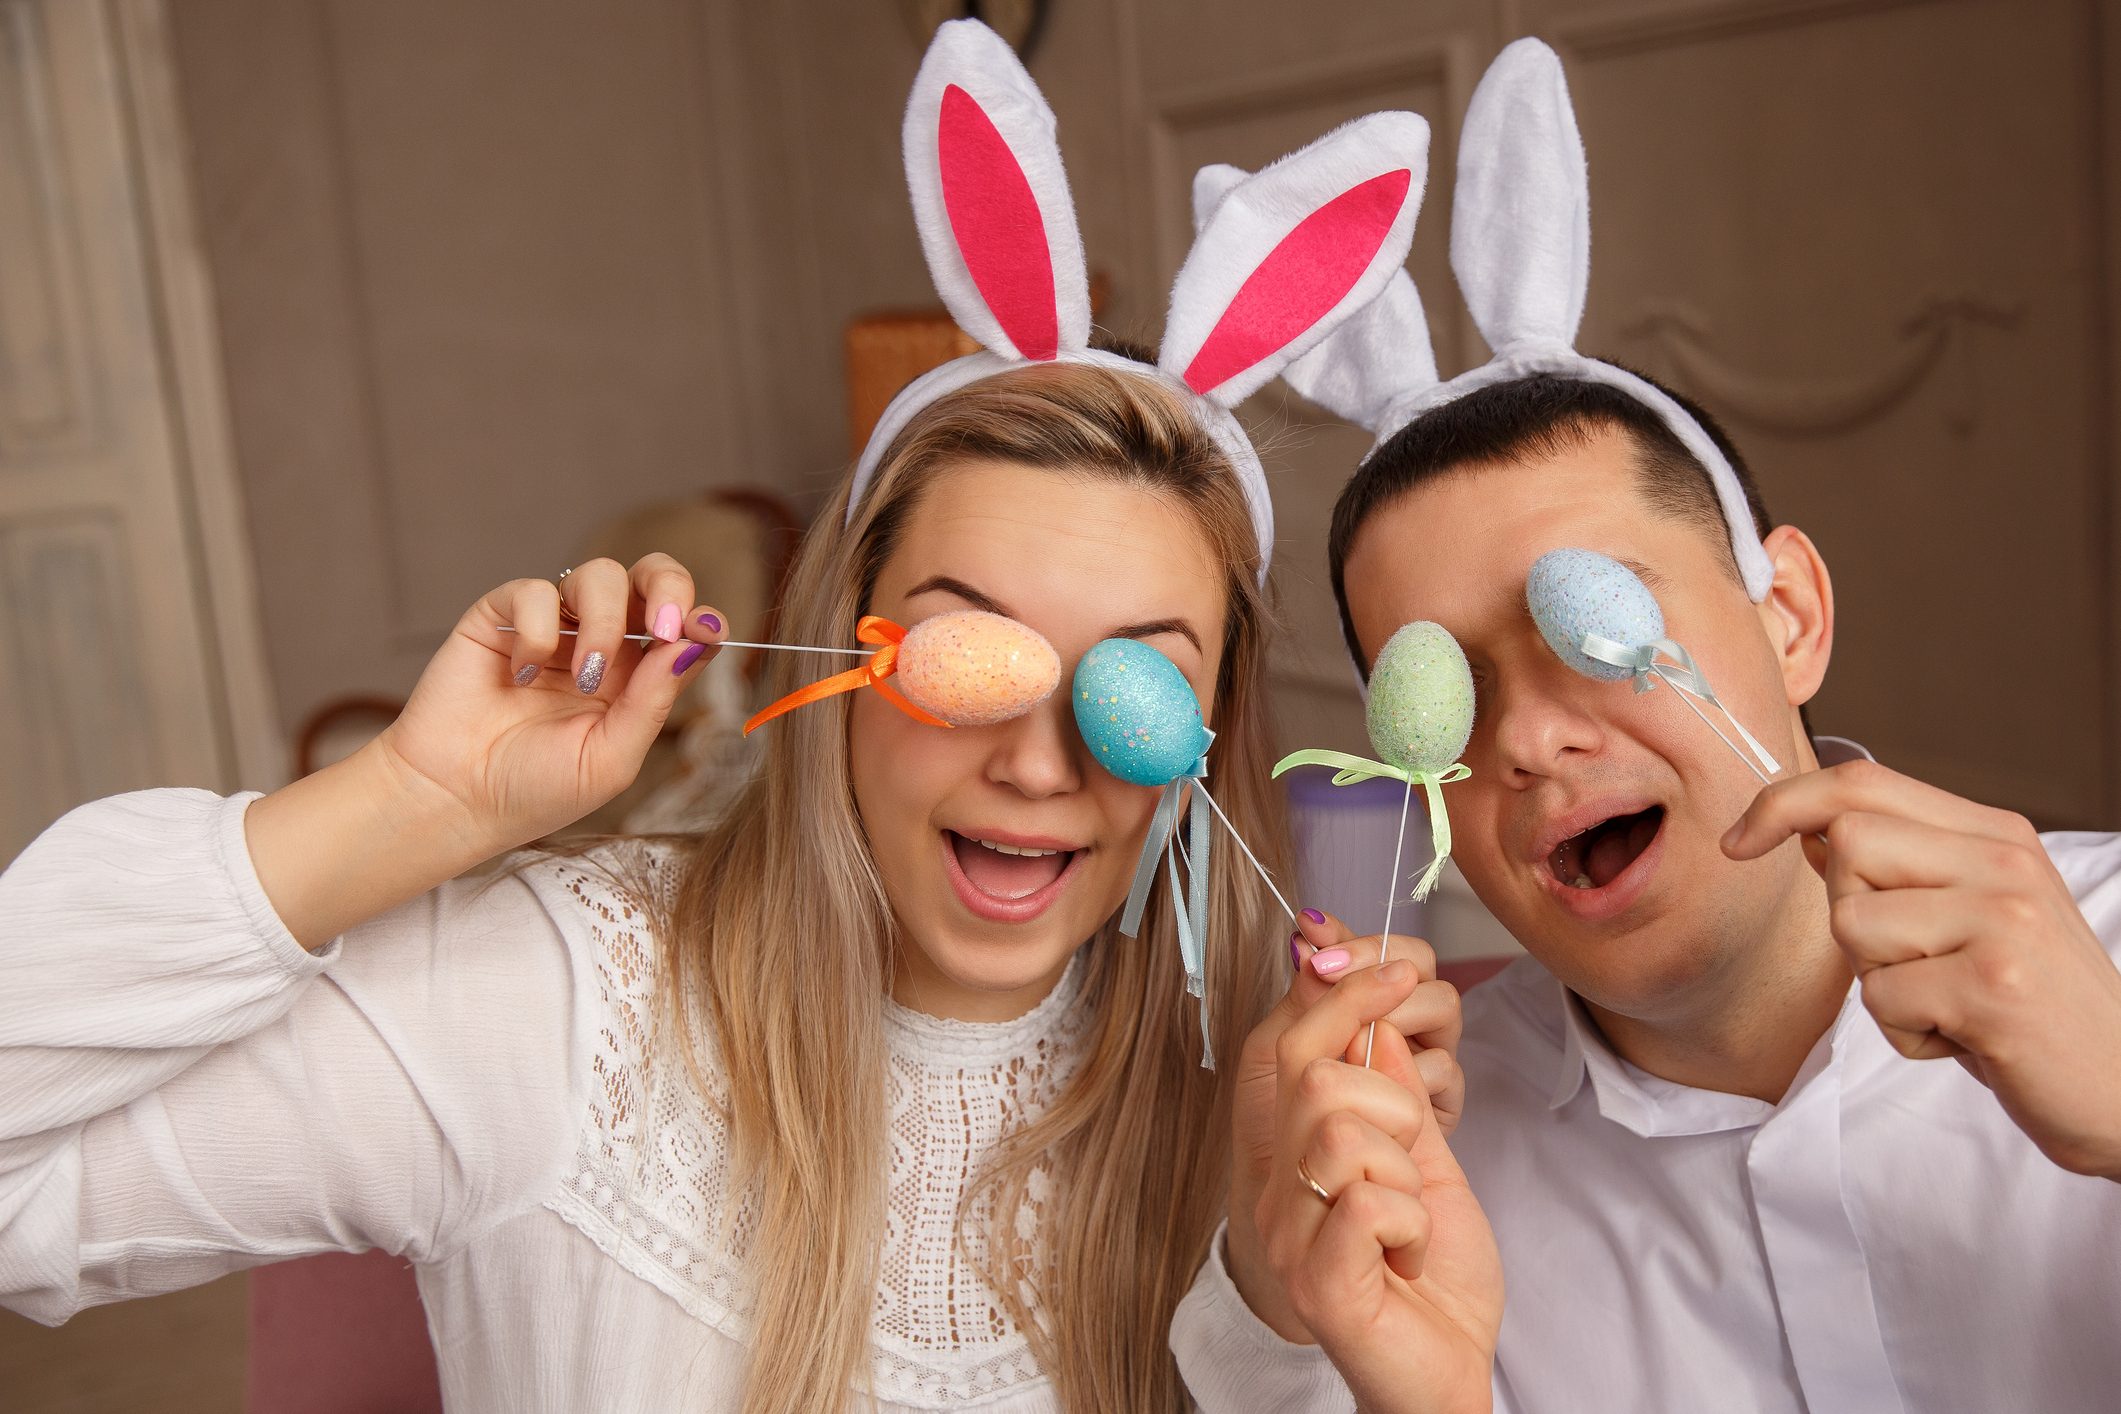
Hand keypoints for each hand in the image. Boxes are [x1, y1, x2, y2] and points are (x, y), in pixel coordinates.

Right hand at [246, 556, 722, 948]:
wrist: (454, 799)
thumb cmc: (535, 790)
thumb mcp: (612, 756)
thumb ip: (655, 699)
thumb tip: (699, 641)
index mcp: (637, 680)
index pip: (684, 627)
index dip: (700, 618)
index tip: (704, 629)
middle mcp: (602, 644)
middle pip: (651, 578)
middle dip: (668, 586)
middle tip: (663, 623)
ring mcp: (553, 627)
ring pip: (600, 575)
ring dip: (604, 621)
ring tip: (583, 676)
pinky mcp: (502, 616)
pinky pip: (534, 590)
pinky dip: (537, 631)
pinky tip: (520, 676)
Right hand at [1257, 963, 1502, 1413]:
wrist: (1445, 1375)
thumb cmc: (1432, 1276)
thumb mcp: (1421, 1160)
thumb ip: (1394, 1091)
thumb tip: (1374, 1012)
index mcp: (1293, 1152)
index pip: (1294, 1042)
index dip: (1343, 996)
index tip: (1393, 970)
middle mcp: (1276, 1189)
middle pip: (1317, 1076)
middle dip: (1395, 1100)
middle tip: (1415, 1155)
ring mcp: (1290, 1235)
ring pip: (1343, 1133)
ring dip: (1406, 1172)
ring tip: (1410, 1220)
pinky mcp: (1319, 1282)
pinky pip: (1369, 1202)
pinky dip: (1411, 1224)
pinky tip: (1407, 1257)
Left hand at [1725, 758, 2120, 1179]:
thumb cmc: (2034, 1008)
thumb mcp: (1973, 916)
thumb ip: (1898, 867)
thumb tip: (1805, 829)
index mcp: (1995, 835)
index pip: (1862, 784)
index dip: (1783, 803)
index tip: (1738, 842)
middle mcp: (2004, 863)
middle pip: (1847, 847)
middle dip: (1851, 915)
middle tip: (1917, 962)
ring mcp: (2004, 921)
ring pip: (1853, 924)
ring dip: (1880, 983)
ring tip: (1947, 1004)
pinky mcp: (1995, 988)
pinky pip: (1881, 997)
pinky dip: (1906, 1033)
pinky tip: (1963, 1038)